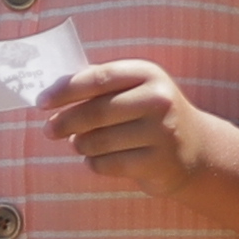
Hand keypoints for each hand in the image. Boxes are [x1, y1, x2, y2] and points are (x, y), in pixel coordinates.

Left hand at [43, 60, 238, 203]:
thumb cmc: (152, 115)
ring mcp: (161, 133)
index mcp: (148, 73)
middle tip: (48, 130)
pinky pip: (109, 164)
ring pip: (99, 141)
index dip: (65, 90)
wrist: (196, 149)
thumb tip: (52, 92)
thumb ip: (100, 86)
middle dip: (65, 122)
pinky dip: (94, 163)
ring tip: (78, 144)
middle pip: (96, 111)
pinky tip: (97, 159)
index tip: (41, 102)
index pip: (98, 78)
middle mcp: (158, 100)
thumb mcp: (136, 89)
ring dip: (80, 145)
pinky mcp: (158, 163)